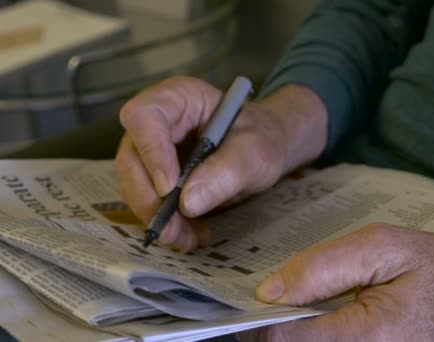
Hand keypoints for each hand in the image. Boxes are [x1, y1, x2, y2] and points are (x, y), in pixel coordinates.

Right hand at [115, 77, 326, 251]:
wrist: (267, 148)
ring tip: (188, 240)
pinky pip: (151, 203)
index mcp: (179, 98)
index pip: (144, 116)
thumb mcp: (255, 150)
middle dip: (149, 199)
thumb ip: (226, 171)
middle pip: (131, 157)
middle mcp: (158, 121)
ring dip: (158, 218)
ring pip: (136, 186)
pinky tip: (192, 236)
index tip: (169, 187)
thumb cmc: (262, 137)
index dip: (151, 152)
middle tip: (172, 230)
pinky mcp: (157, 177)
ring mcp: (153, 150)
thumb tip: (188, 203)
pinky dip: (169, 224)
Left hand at [244, 224, 433, 340]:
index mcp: (366, 338)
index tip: (241, 295)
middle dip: (274, 325)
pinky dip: (319, 334)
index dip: (254, 317)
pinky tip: (323, 314)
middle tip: (268, 294)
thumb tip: (270, 289)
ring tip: (299, 301)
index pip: (282, 339)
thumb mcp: (387, 248)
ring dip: (295, 331)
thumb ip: (325, 266)